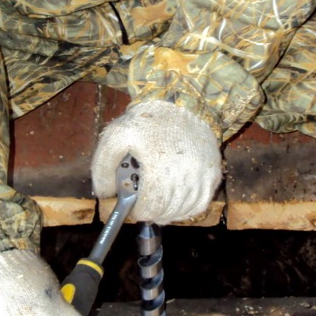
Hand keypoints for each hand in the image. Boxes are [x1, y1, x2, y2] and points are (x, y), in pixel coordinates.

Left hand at [91, 100, 221, 223]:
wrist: (185, 103)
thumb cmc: (148, 121)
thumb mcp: (116, 135)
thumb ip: (102, 166)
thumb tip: (105, 194)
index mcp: (160, 167)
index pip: (151, 207)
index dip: (139, 212)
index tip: (134, 207)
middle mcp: (186, 175)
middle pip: (167, 212)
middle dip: (152, 212)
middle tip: (144, 205)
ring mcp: (203, 176)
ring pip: (184, 211)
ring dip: (168, 212)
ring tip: (158, 203)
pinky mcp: (213, 175)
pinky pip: (201, 204)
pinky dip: (187, 209)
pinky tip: (176, 202)